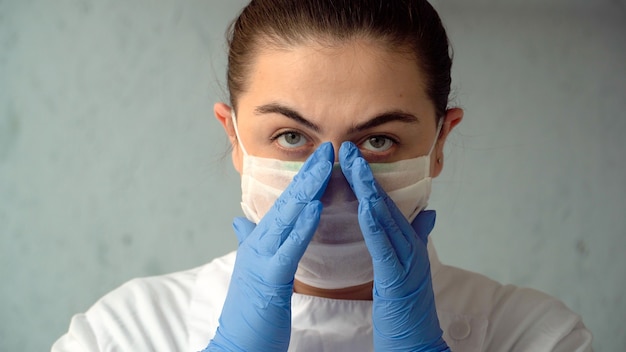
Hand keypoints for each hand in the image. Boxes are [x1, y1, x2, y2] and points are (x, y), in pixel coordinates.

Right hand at [204, 143, 333, 351]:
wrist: (237, 346)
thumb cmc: (250, 312)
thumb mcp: (252, 270)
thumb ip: (248, 241)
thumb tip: (240, 220)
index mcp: (261, 242)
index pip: (286, 203)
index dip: (305, 179)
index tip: (324, 158)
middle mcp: (259, 244)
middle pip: (288, 202)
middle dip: (309, 174)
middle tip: (329, 149)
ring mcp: (261, 259)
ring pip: (287, 217)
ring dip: (307, 190)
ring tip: (326, 166)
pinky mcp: (269, 279)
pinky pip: (289, 248)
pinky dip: (302, 226)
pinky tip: (315, 207)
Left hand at [339, 142, 448, 351]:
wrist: (418, 345)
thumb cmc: (408, 312)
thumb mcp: (410, 271)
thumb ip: (416, 240)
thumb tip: (428, 214)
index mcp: (407, 245)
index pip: (386, 206)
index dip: (369, 180)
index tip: (351, 158)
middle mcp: (410, 248)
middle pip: (386, 205)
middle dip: (366, 176)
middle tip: (348, 150)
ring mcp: (407, 262)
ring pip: (387, 220)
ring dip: (369, 192)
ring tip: (353, 167)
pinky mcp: (399, 279)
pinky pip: (385, 248)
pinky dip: (375, 226)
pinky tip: (364, 208)